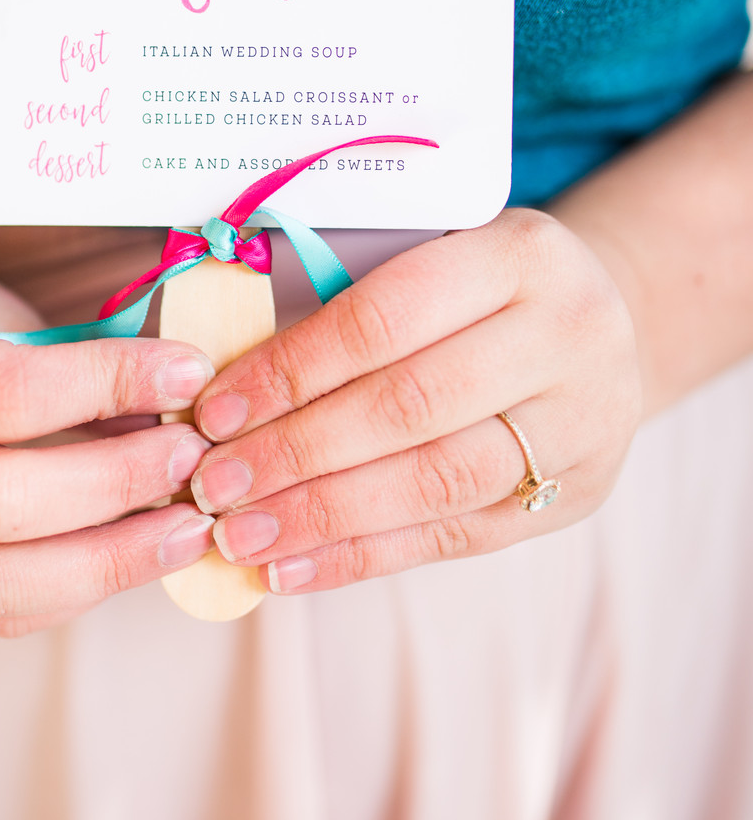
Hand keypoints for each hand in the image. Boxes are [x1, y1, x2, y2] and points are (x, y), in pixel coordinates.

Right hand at [0, 233, 216, 634]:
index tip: (188, 374)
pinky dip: (75, 590)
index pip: (3, 394)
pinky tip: (133, 556)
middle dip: (115, 486)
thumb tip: (182, 402)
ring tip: (184, 526)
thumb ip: (68, 359)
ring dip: (108, 560)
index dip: (108, 387)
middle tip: (193, 459)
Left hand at [188, 208, 641, 593]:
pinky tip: (291, 568)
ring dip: (323, 516)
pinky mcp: (573, 495)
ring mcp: (580, 423)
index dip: (292, 370)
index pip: (386, 317)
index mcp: (519, 255)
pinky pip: (454, 537)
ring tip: (240, 536)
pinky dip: (362, 556)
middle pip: (411, 406)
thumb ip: (346, 296)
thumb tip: (216, 377)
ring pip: (436, 482)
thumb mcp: (435, 252)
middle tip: (214, 485)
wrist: (606, 325)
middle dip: (297, 452)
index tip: (214, 410)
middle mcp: (566, 334)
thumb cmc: (478, 287)